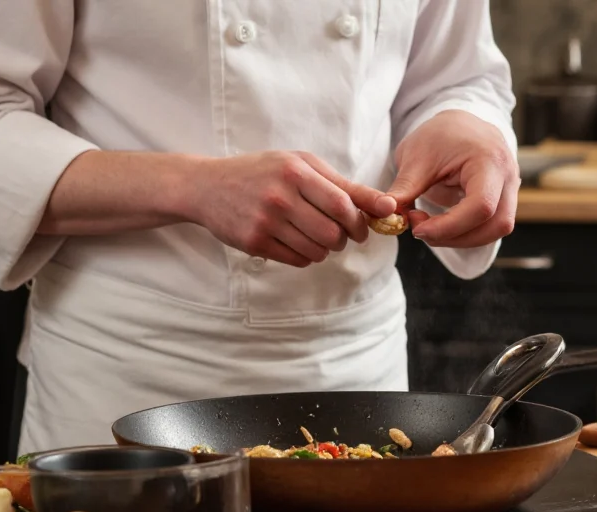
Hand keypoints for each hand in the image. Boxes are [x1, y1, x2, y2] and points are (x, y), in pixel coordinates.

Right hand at [187, 151, 395, 267]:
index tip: (360, 228)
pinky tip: (296, 242)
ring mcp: (265, 221)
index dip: (359, 223)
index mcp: (296, 172)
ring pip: (316, 251)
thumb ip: (345, 185)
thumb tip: (388, 206)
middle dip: (342, 239)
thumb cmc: (263, 172)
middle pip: (333, 234)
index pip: (343, 206)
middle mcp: (280, 196)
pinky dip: (305, 256)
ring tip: (314, 236)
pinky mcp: (254, 242)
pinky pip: (297, 260)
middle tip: (337, 234)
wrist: (208, 186)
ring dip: (324, 250)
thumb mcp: (302, 166)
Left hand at [382, 110, 520, 247]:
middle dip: (455, 237)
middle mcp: (508, 176)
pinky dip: (465, 233)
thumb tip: (386, 212)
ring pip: (495, 231)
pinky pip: (490, 227)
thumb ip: (404, 188)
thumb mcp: (416, 157)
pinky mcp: (504, 199)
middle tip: (420, 229)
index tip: (417, 229)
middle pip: (495, 225)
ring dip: (460, 239)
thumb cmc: (439, 134)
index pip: (481, 206)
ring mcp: (510, 189)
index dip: (449, 227)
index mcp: (489, 160)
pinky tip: (441, 224)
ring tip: (428, 226)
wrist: (460, 123)